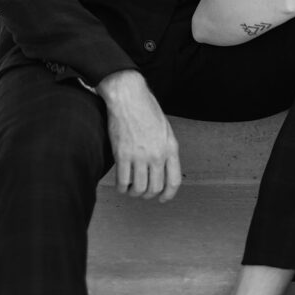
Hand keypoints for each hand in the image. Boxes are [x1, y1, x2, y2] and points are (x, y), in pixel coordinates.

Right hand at [97, 70, 181, 200]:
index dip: (168, 195)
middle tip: (141, 191)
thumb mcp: (165, 128)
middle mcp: (157, 154)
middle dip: (148, 194)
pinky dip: (121, 188)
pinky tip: (121, 184)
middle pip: (155, 188)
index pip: (174, 181)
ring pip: (139, 189)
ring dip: (134, 192)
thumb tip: (162, 168)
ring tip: (130, 188)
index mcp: (170, 147)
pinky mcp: (123, 155)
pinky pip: (123, 182)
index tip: (162, 198)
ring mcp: (140, 155)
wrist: (129, 96)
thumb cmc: (146, 108)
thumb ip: (165, 148)